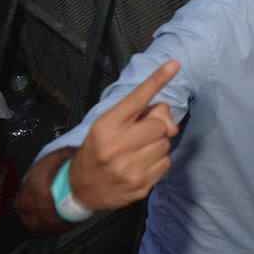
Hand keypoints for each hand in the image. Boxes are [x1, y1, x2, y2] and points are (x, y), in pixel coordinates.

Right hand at [66, 61, 179, 210]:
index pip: (136, 99)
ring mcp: (128, 169)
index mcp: (106, 126)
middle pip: (159, 125)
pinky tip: (142, 165)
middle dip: (155, 128)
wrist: (80, 188)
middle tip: (140, 135)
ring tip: (138, 151)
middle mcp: (115, 147)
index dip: (156, 80)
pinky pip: (166, 163)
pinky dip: (159, 161)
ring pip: (165, 144)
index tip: (174, 64)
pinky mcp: (140, 186)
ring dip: (158, 144)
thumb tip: (172, 125)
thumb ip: (141, 114)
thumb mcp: (109, 125)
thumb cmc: (98, 149)